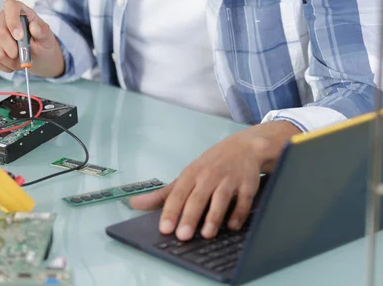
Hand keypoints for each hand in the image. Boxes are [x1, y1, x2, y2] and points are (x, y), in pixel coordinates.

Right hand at [0, 0, 64, 77]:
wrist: (38, 54)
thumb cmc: (42, 41)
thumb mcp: (47, 36)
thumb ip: (42, 31)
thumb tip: (34, 26)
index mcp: (20, 10)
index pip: (11, 6)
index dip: (13, 21)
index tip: (19, 36)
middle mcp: (4, 19)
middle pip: (0, 32)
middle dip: (12, 48)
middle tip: (22, 55)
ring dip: (11, 60)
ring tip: (22, 60)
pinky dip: (7, 65)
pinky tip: (14, 63)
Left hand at [129, 120, 299, 239]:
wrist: (244, 147)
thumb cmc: (212, 165)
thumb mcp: (187, 175)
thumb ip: (164, 194)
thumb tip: (134, 204)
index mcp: (193, 173)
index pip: (179, 193)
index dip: (171, 211)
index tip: (164, 228)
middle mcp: (210, 175)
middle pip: (198, 197)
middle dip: (190, 216)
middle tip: (182, 235)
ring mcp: (230, 179)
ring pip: (221, 198)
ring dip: (214, 216)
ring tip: (207, 233)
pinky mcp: (248, 184)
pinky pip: (244, 201)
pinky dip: (239, 214)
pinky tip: (232, 226)